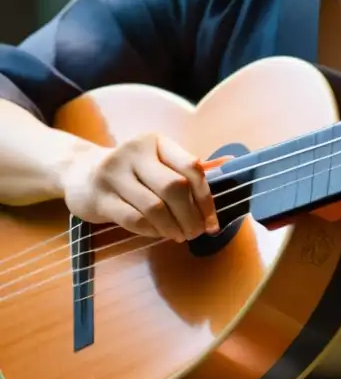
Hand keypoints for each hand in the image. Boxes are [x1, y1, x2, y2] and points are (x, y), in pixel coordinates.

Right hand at [59, 134, 219, 241]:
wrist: (79, 172)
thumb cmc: (132, 171)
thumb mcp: (158, 162)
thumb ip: (186, 174)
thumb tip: (223, 186)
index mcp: (156, 142)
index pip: (191, 168)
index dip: (206, 198)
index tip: (212, 221)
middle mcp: (134, 153)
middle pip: (174, 188)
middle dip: (191, 216)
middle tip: (196, 232)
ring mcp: (113, 174)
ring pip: (154, 207)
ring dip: (173, 227)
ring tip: (181, 236)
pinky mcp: (98, 198)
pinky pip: (133, 219)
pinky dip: (152, 230)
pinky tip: (159, 234)